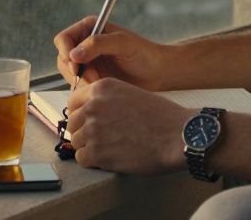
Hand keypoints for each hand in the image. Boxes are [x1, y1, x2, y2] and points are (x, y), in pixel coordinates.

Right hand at [53, 16, 169, 89]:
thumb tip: (73, 54)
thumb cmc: (143, 53)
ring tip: (101, 82)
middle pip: (62, 58)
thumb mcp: (122, 43)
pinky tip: (101, 86)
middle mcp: (84, 43)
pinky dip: (85, 88)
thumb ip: (97, 44)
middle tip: (92, 78)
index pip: (63, 39)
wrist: (156, 72)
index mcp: (89, 28)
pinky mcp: (90, 76)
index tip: (76, 66)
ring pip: (68, 73)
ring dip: (80, 80)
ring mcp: (87, 61)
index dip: (66, 52)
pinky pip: (77, 84)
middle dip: (74, 71)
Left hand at [66, 77, 190, 174]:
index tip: (88, 121)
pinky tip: (110, 158)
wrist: (178, 135)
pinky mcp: (97, 152)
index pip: (74, 101)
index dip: (80, 113)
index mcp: (103, 88)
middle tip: (102, 139)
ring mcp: (93, 129)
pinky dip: (93, 162)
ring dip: (89, 147)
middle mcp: (94, 105)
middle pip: (72, 122)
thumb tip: (92, 112)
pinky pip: (82, 158)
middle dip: (84, 132)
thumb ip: (109, 100)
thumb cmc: (162, 117)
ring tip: (110, 149)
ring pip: (76, 141)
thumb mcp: (132, 94)